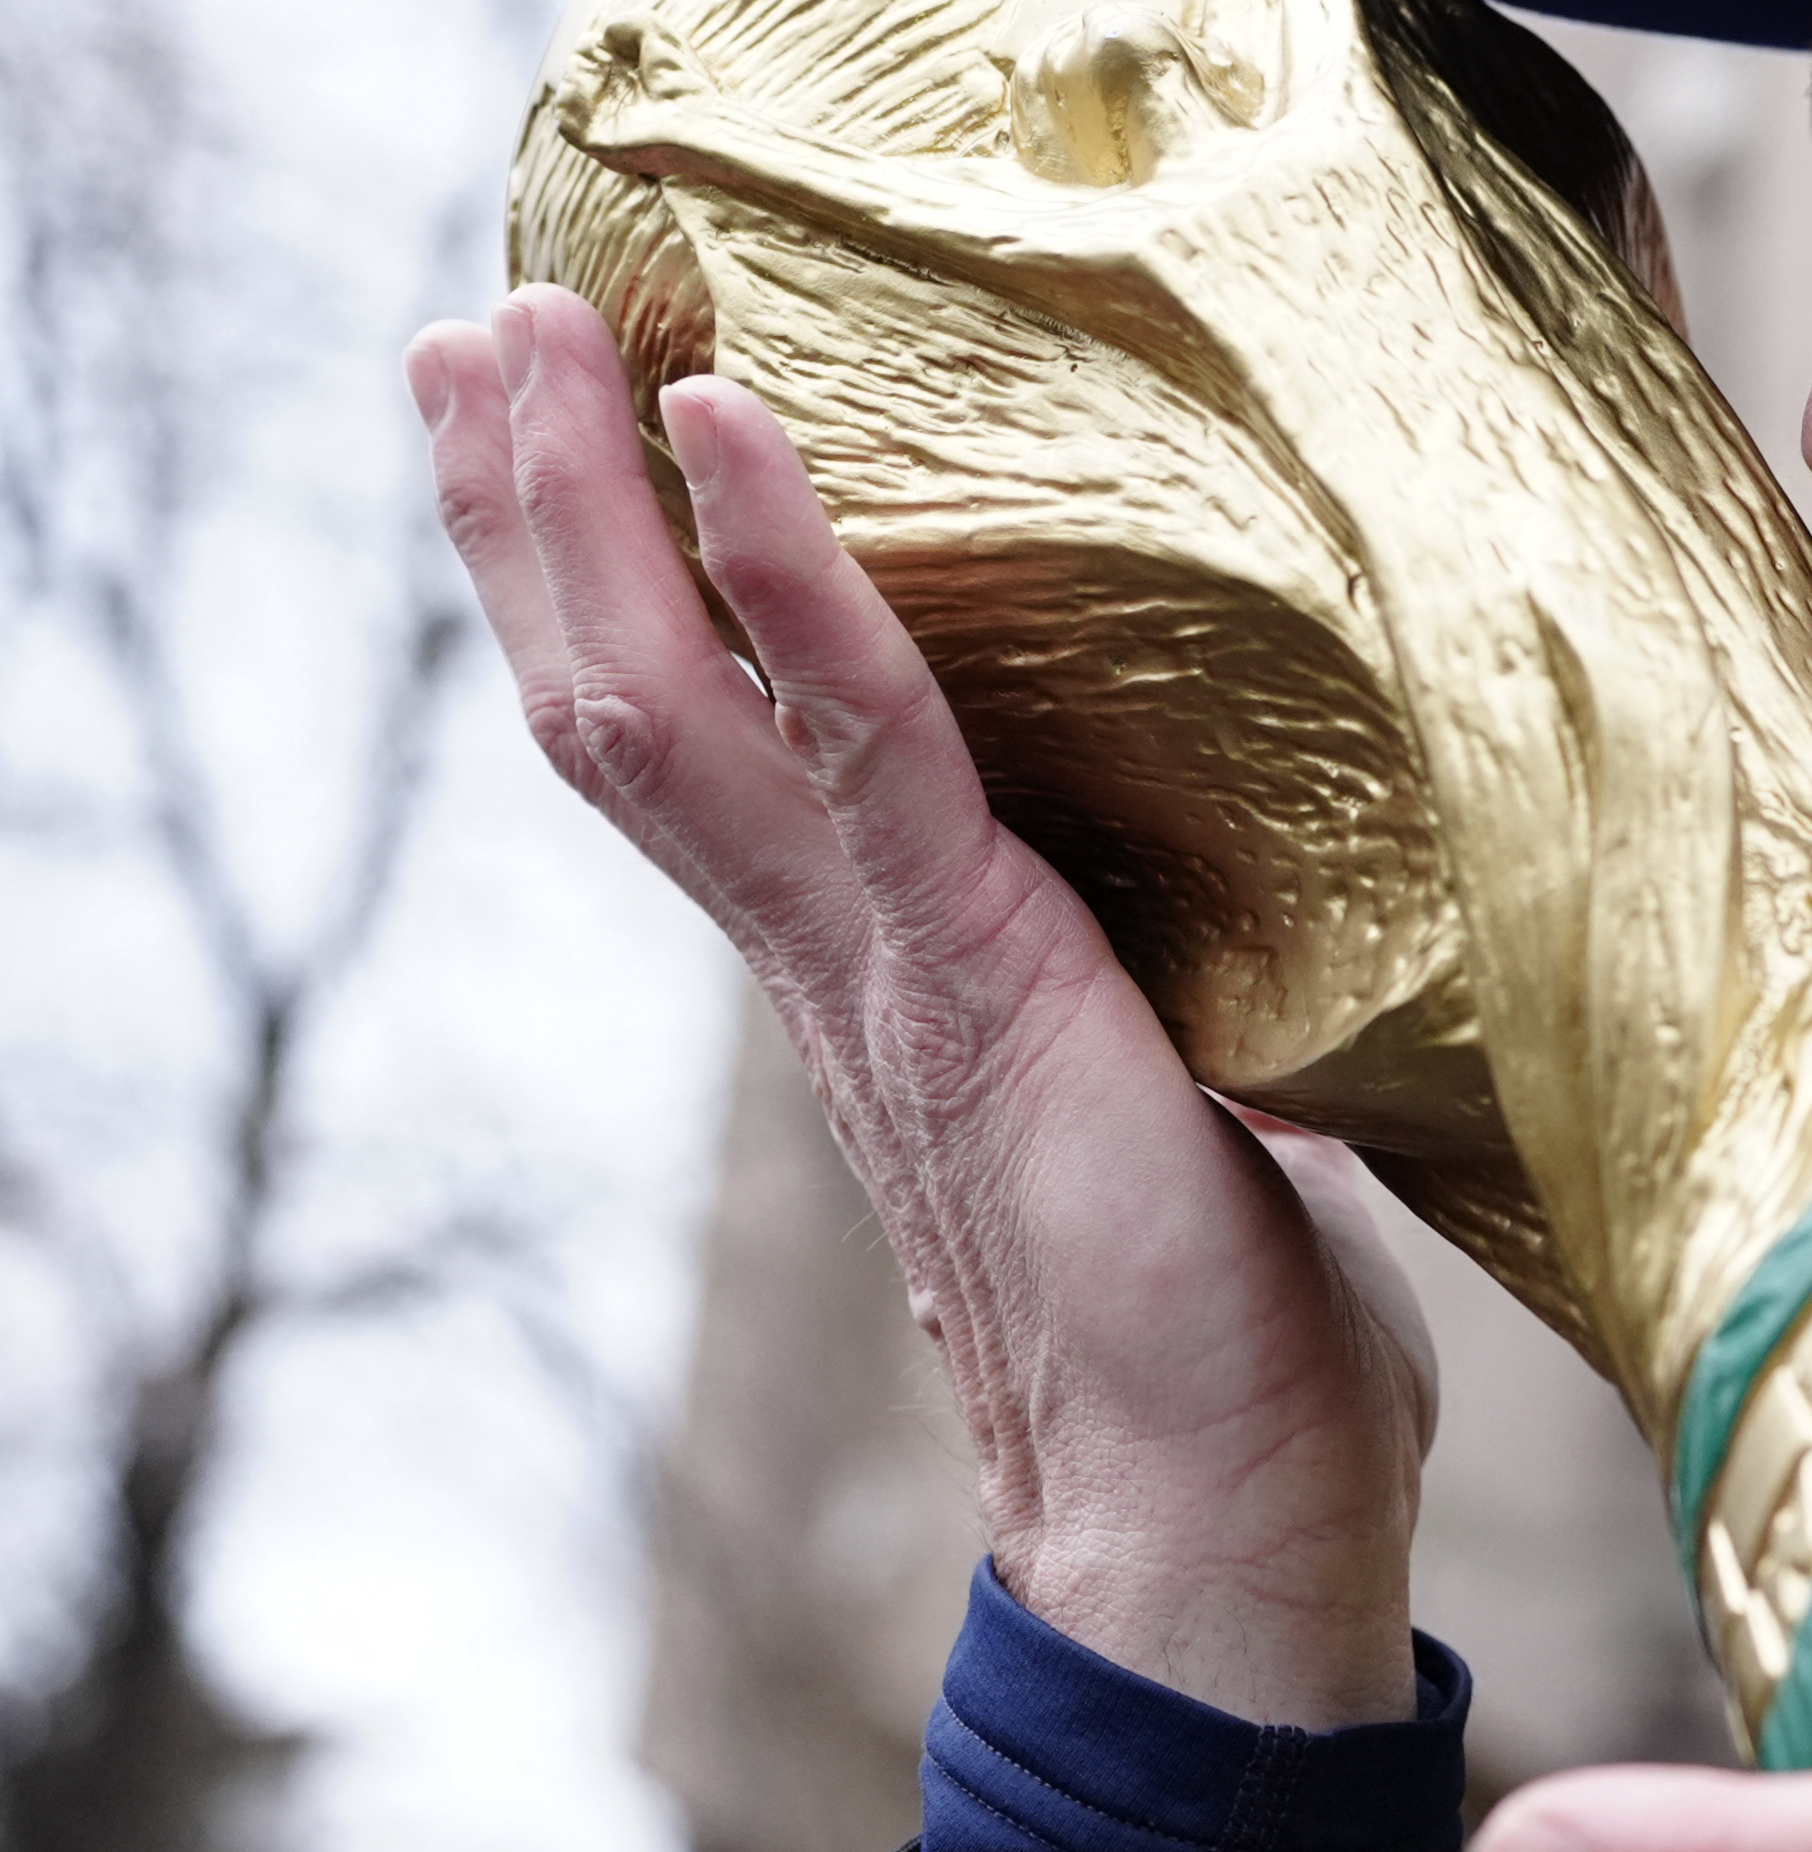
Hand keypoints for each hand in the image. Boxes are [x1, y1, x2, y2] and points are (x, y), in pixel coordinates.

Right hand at [411, 286, 1427, 1724]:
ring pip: (668, 701)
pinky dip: (789, 573)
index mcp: (881, 971)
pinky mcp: (972, 969)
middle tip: (479, 328)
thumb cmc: (1239, 1332)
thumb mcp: (1199, 1092)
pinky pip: (856, 735)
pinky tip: (727, 426)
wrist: (1225, 1524)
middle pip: (624, 698)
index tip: (576, 424)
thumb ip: (1188, 991)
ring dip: (587, 507)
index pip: (701, 746)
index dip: (622, 590)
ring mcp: (881, 964)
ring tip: (521, 333)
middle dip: (536, 513)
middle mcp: (836, 957)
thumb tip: (1292, 912)